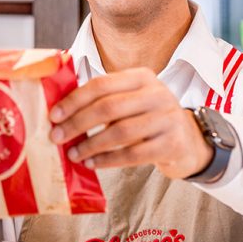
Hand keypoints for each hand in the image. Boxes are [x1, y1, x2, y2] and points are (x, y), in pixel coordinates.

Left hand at [48, 67, 213, 178]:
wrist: (188, 140)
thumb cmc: (149, 119)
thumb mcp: (132, 100)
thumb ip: (103, 100)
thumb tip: (61, 112)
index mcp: (142, 77)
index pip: (101, 84)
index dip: (74, 100)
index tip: (54, 115)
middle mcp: (157, 94)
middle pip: (108, 107)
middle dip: (77, 123)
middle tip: (57, 137)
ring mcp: (167, 119)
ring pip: (120, 132)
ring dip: (91, 144)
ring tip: (73, 154)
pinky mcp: (172, 144)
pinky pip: (133, 154)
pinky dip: (108, 160)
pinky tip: (93, 164)